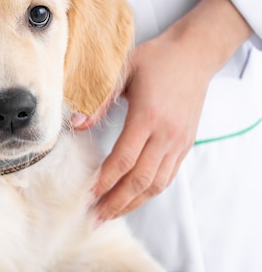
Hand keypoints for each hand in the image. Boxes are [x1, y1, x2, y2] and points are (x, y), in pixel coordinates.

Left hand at [91, 0, 252, 220]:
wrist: (194, 54)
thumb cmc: (155, 59)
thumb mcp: (121, 70)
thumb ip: (99, 100)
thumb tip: (77, 124)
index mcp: (148, 116)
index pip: (124, 158)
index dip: (105, 180)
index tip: (88, 194)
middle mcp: (167, 134)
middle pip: (140, 179)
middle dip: (116, 201)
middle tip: (95, 217)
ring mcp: (179, 141)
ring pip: (156, 183)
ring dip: (132, 202)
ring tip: (110, 214)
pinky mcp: (185, 144)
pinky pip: (168, 176)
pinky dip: (149, 191)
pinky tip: (133, 198)